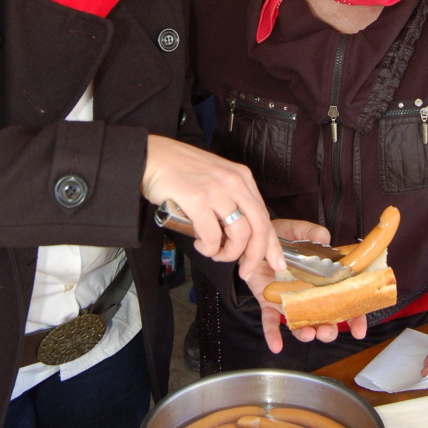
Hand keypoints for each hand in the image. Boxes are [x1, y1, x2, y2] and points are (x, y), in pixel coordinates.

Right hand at [141, 135, 284, 279]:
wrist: (151, 156)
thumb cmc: (180, 169)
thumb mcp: (216, 178)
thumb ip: (231, 200)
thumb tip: (239, 233)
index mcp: (242, 178)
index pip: (265, 216)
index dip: (272, 244)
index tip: (276, 262)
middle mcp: (235, 182)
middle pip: (259, 228)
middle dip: (255, 256)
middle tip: (245, 270)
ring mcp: (216, 190)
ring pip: (239, 234)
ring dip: (229, 253)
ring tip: (215, 254)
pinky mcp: (197, 199)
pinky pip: (211, 234)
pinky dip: (208, 248)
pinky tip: (201, 246)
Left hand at [242, 219, 367, 353]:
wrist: (256, 239)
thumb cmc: (282, 236)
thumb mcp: (299, 230)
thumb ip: (313, 233)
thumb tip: (326, 240)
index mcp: (324, 279)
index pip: (346, 301)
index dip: (355, 317)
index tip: (359, 329)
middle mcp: (309, 294)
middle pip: (326, 319)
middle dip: (330, 330)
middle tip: (328, 330)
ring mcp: (290, 301)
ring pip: (302, 324)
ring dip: (307, 333)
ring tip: (308, 334)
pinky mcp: (270, 302)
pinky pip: (271, 321)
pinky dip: (273, 335)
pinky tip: (277, 346)